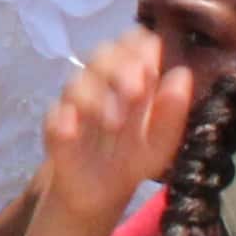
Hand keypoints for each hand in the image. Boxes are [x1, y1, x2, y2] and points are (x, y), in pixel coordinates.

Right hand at [34, 30, 195, 233]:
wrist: (101, 193)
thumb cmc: (133, 157)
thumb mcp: (161, 142)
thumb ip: (172, 113)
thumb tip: (182, 74)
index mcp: (131, 77)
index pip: (132, 42)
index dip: (140, 48)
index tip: (151, 65)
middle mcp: (101, 82)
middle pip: (103, 53)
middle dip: (121, 68)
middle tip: (137, 91)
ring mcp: (75, 103)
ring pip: (76, 82)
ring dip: (96, 97)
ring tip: (114, 122)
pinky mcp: (55, 128)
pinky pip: (53, 116)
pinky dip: (63, 120)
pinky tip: (74, 131)